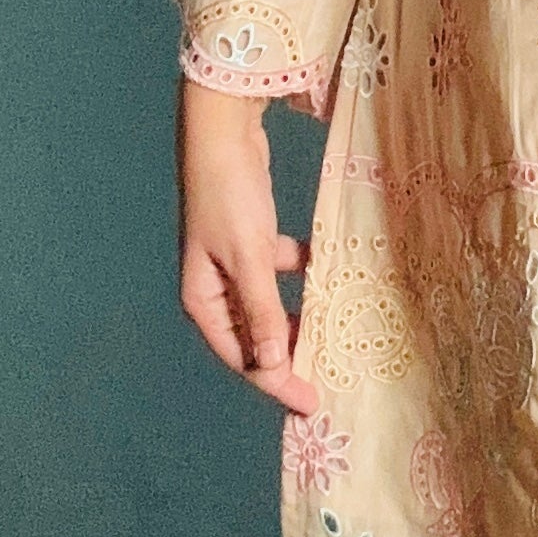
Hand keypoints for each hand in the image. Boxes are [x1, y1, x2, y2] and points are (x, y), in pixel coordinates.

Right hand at [176, 76, 318, 414]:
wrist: (224, 133)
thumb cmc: (230, 196)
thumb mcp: (248, 257)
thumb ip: (261, 310)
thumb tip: (272, 366)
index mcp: (203, 301)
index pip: (241, 357)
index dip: (275, 382)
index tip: (311, 403)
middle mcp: (215, 288)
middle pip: (254, 336)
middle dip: (288, 357)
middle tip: (327, 377)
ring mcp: (234, 263)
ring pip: (270, 305)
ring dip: (298, 318)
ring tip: (335, 334)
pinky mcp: (253, 238)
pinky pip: (281, 271)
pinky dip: (303, 275)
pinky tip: (328, 271)